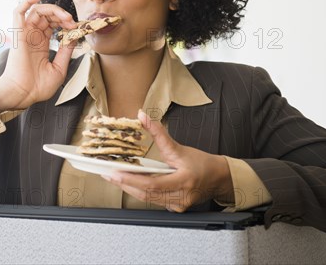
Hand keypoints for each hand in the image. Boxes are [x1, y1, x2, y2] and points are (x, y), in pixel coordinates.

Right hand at [0, 0, 76, 110]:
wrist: (24, 94)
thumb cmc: (38, 87)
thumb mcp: (60, 68)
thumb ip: (66, 51)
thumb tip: (75, 36)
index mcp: (40, 44)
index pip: (53, 24)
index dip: (66, 22)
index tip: (76, 28)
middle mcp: (32, 36)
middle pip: (47, 15)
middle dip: (62, 15)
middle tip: (73, 23)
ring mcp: (24, 34)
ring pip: (37, 10)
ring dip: (54, 9)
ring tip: (66, 18)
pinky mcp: (18, 34)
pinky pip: (19, 11)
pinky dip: (28, 0)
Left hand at [102, 110, 234, 211]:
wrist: (218, 179)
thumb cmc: (202, 163)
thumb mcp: (179, 147)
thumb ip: (158, 133)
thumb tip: (142, 117)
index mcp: (183, 181)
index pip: (152, 184)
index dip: (131, 179)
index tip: (115, 173)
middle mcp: (180, 196)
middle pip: (146, 193)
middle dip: (124, 183)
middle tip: (107, 174)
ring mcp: (178, 205)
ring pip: (147, 198)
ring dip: (129, 187)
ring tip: (113, 177)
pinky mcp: (175, 207)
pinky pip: (153, 200)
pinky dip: (139, 191)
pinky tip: (128, 183)